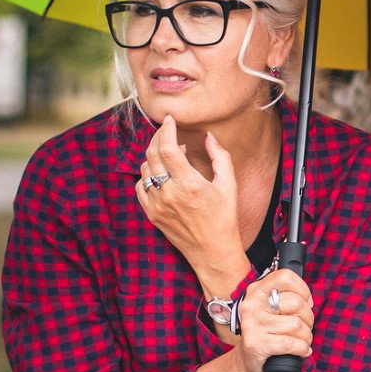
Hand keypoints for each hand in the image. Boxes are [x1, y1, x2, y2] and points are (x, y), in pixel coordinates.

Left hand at [134, 116, 241, 271]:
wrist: (213, 251)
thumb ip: (220, 157)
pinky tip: (161, 175)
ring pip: (145, 169)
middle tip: (166, 130)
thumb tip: (209, 137)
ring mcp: (157, 205)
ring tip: (169, 154)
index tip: (169, 120)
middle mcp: (170, 194)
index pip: (168, 148)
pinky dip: (148, 175)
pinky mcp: (151, 214)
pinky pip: (141, 186)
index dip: (166, 130)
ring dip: (154, 156)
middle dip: (157, 137)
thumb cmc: (225, 218)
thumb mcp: (229, 185)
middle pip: (152, 155)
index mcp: (190, 184)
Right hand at [233, 268, 315, 371]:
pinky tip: (301, 351)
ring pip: (296, 325)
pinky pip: (292, 343)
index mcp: (256, 291)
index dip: (302, 289)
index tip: (306, 302)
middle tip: (304, 327)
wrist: (247, 363)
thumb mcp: (272, 310)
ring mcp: (252, 325)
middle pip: (296, 302)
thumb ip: (286, 297)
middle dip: (308, 318)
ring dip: (306, 336)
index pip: (284, 276)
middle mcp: (251, 305)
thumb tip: (308, 299)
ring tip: (301, 341)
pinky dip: (303, 349)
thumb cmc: (267, 334)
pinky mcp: (256, 344)